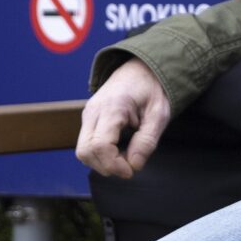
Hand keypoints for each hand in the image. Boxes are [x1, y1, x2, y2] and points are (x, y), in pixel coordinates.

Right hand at [77, 61, 172, 178]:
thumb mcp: (159, 115)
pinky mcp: (88, 119)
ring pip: (82, 151)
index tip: (131, 171)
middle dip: (106, 166)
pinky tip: (118, 151)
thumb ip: (147, 141)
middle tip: (129, 167)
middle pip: (85, 151)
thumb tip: (134, 165)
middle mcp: (94, 111)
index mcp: (112, 108)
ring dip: (102, 162)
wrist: (141, 69)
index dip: (113, 164)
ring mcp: (88, 114)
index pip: (100, 146)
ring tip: (125, 158)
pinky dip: (100, 155)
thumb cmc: (152, 90)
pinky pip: (86, 144)